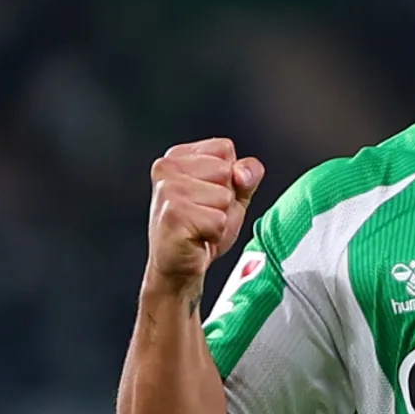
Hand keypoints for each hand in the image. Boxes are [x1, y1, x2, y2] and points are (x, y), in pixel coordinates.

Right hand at [146, 138, 263, 292]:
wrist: (180, 265)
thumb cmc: (202, 228)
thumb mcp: (234, 195)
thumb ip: (247, 174)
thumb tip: (242, 171)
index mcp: (178, 156)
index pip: (225, 148)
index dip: (230, 177)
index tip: (210, 195)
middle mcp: (166, 167)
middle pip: (226, 171)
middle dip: (225, 198)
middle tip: (205, 213)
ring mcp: (167, 190)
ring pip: (224, 197)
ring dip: (220, 217)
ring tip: (200, 225)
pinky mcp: (173, 214)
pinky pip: (218, 220)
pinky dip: (215, 233)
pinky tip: (197, 236)